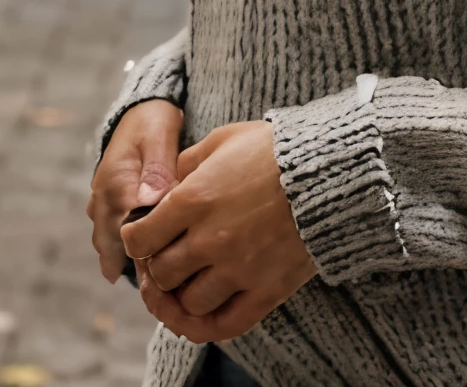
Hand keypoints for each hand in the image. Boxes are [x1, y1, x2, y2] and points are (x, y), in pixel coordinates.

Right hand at [86, 98, 183, 282]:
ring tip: (152, 289)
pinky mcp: (107, 205)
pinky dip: (121, 253)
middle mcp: (102, 198)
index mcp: (116, 184)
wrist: (140, 109)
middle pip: (113, 246)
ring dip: (127, 263)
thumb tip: (149, 199)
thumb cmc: (154, 121)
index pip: (127, 231)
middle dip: (135, 268)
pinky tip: (142, 269)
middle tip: (158, 294)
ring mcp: (101, 203)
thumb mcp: (159, 136)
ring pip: (108, 245)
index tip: (169, 269)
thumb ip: (157, 167)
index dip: (147, 253)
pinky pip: (109, 236)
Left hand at [120, 120, 316, 342]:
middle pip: (162, 274)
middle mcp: (210, 239)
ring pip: (188, 303)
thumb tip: (168, 183)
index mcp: (194, 200)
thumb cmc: (276, 149)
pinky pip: (224, 325)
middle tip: (165, 259)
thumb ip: (189, 162)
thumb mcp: (226, 139)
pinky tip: (201, 314)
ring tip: (185, 284)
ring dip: (181, 296)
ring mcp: (238, 269)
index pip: (141, 239)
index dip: (136, 240)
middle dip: (158, 267)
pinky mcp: (266, 290)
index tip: (143, 236)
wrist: (330, 169)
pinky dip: (204, 326)